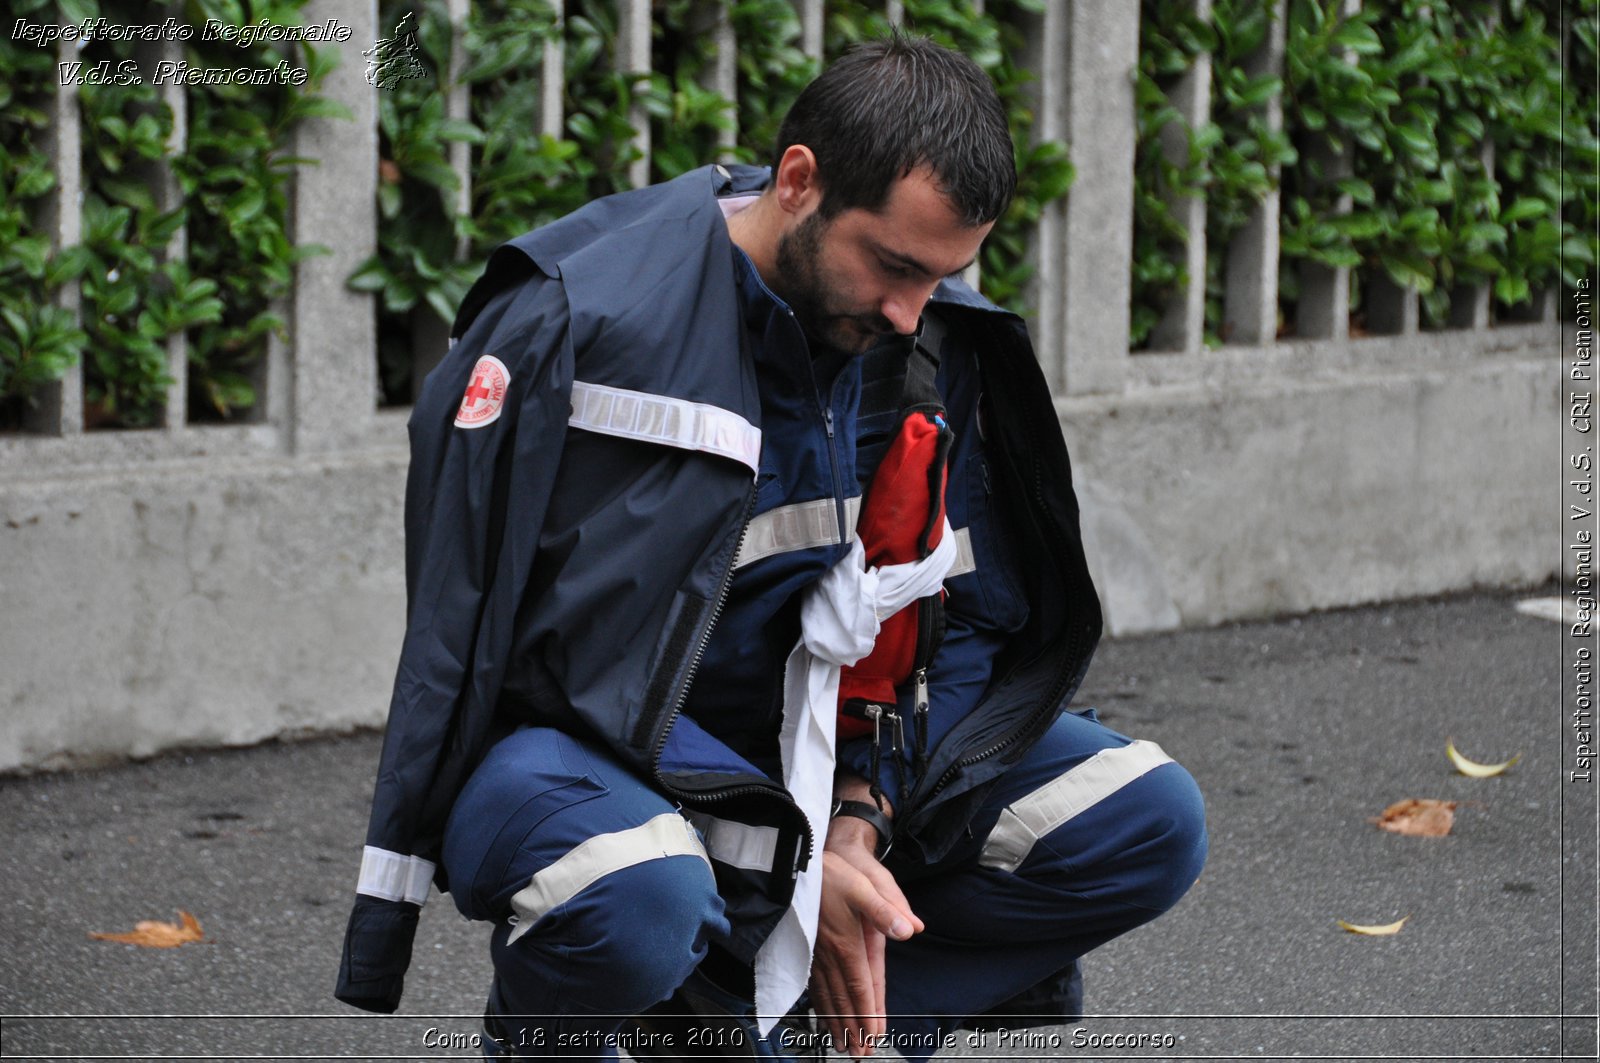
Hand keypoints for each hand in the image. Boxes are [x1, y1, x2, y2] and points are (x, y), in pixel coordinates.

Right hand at [808, 815, 923, 1057]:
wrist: (805, 859)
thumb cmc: (837, 871)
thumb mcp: (867, 884)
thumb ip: (887, 909)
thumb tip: (911, 928)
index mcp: (848, 941)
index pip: (861, 985)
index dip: (868, 1012)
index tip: (874, 1035)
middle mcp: (831, 952)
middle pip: (843, 998)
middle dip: (853, 1027)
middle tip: (860, 1052)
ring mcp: (817, 952)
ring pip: (827, 995)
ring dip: (836, 1022)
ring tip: (843, 1044)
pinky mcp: (808, 949)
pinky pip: (814, 985)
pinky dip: (820, 1005)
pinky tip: (822, 1016)